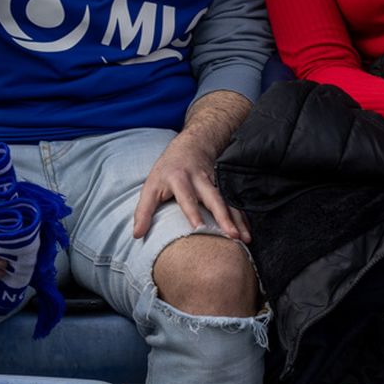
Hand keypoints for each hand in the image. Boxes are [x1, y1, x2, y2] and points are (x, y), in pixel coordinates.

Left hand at [132, 127, 250, 241]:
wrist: (192, 145)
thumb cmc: (168, 170)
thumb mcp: (150, 186)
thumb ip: (143, 211)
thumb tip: (137, 235)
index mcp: (180, 179)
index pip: (186, 197)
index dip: (192, 212)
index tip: (199, 228)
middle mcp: (200, 180)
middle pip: (214, 199)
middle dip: (224, 217)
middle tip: (232, 235)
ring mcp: (214, 183)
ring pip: (228, 202)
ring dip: (238, 220)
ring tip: (245, 238)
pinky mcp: (223, 188)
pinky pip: (234, 204)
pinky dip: (242, 218)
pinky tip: (247, 231)